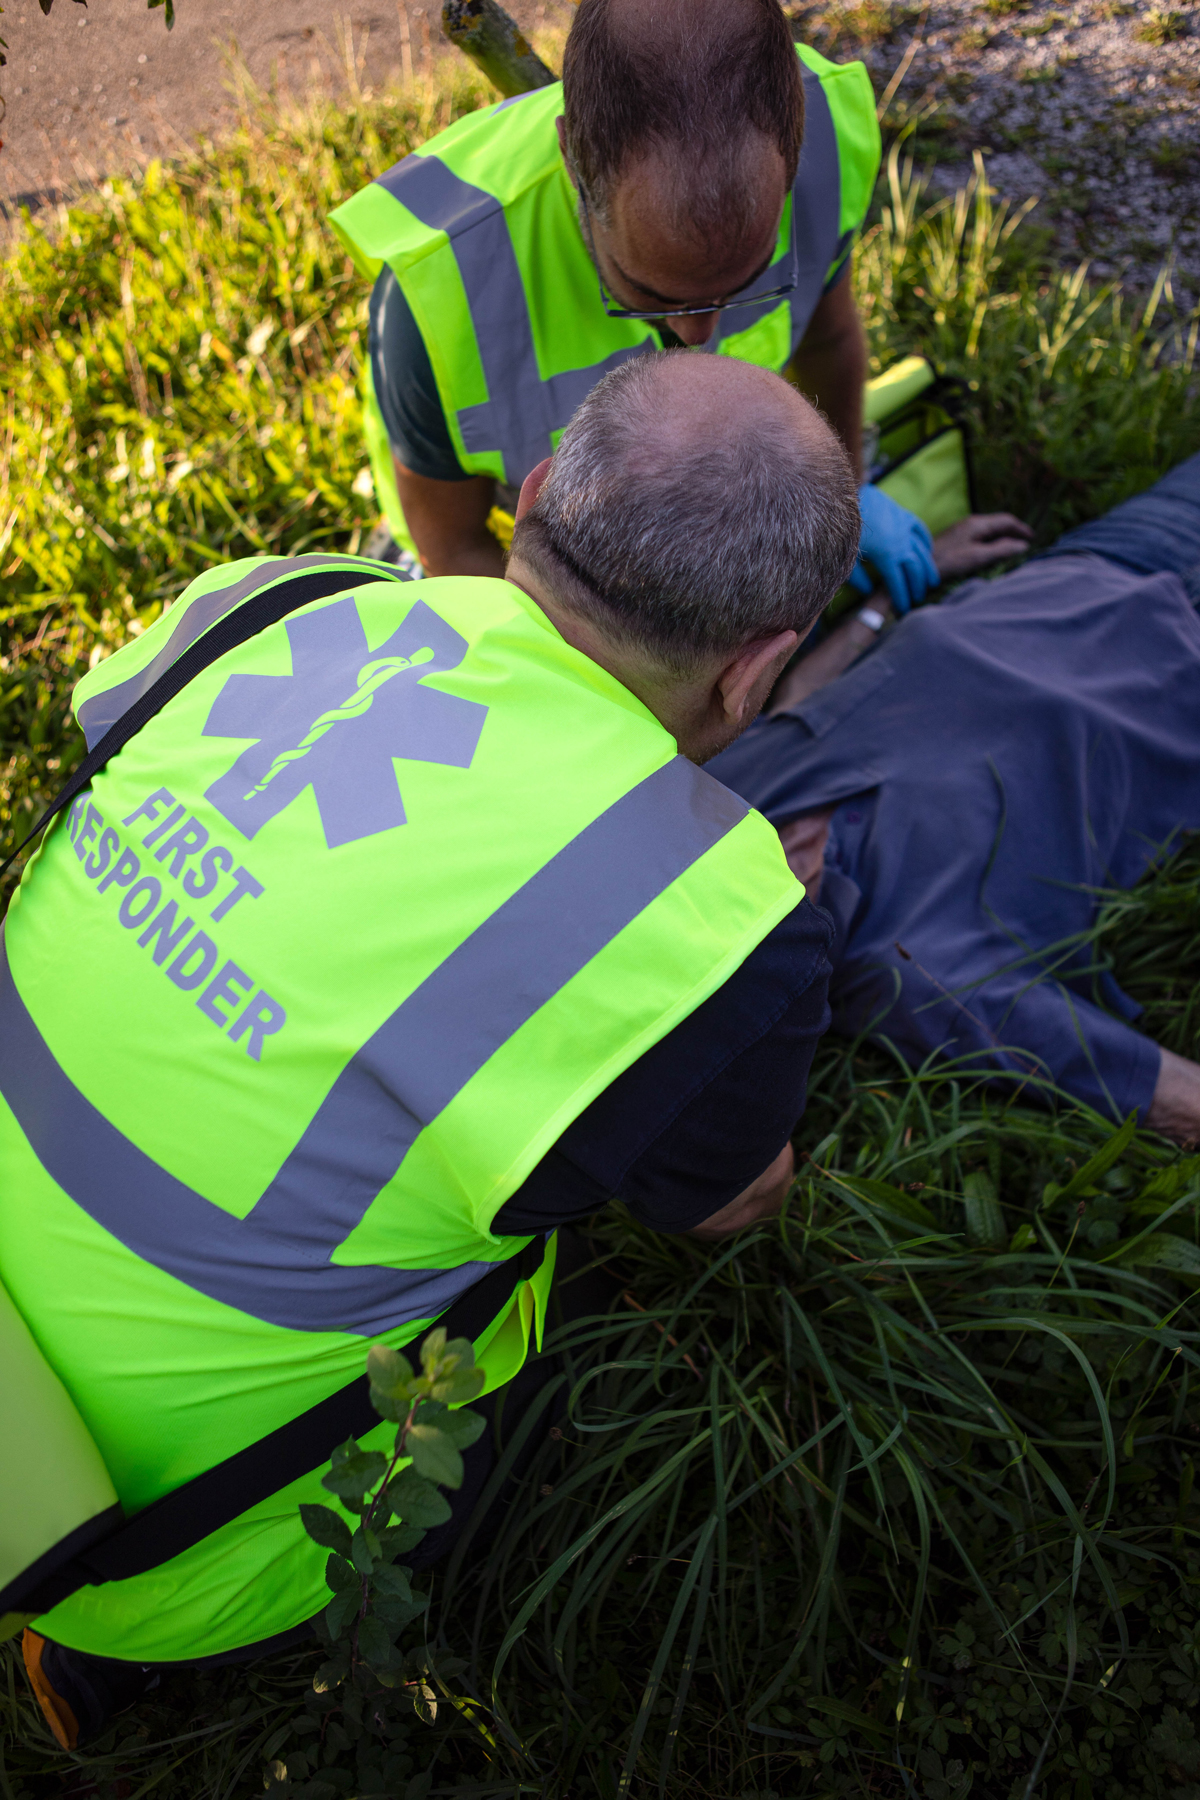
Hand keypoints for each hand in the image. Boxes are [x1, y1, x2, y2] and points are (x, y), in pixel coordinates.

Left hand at [850, 485, 939, 613]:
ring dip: (928, 568)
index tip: (903, 609)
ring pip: (922, 552)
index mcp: (886, 556)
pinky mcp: (904, 515)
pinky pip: (920, 530)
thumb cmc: (844, 527)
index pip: (897, 582)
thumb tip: (867, 591)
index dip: (901, 597)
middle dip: (917, 586)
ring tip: (932, 582)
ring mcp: (905, 528)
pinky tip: (929, 551)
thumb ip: (857, 577)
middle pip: (915, 570)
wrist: (851, 494)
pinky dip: (926, 542)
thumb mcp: (847, 556)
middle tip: (918, 599)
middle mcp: (901, 544)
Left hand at [932, 512, 1032, 578]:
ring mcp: (962, 531)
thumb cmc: (948, 562)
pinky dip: (992, 543)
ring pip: (989, 531)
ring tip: (1013, 549)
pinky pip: (981, 537)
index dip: (1022, 529)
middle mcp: (971, 523)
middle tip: (1026, 544)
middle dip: (1014, 532)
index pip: (1006, 520)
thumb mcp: (978, 557)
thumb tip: (1022, 545)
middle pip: (998, 524)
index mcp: (978, 523)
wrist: (918, 566)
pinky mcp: (956, 540)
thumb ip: (1001, 550)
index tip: (1033, 538)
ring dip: (1003, 538)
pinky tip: (993, 553)